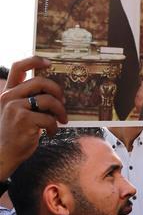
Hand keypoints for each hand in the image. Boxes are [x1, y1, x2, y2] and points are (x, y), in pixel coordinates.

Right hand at [0, 56, 68, 180]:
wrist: (6, 153)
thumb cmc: (18, 131)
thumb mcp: (21, 111)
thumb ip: (31, 98)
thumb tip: (56, 91)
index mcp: (9, 92)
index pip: (18, 67)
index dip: (34, 61)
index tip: (50, 63)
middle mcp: (9, 97)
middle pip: (40, 81)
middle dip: (57, 90)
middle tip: (64, 102)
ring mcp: (15, 107)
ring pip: (48, 100)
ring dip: (60, 111)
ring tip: (62, 120)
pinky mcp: (23, 119)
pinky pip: (49, 118)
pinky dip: (54, 126)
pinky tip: (51, 132)